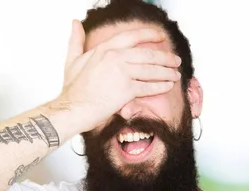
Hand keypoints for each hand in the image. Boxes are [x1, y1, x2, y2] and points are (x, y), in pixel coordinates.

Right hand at [57, 20, 181, 133]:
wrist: (73, 109)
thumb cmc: (72, 89)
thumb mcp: (72, 59)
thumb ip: (76, 40)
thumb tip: (75, 23)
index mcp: (104, 48)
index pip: (132, 37)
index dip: (149, 35)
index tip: (161, 36)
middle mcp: (114, 57)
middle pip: (147, 54)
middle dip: (165, 57)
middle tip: (176, 60)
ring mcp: (122, 72)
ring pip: (152, 70)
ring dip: (167, 72)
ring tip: (176, 74)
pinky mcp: (127, 89)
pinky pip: (149, 86)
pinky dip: (161, 86)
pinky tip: (168, 86)